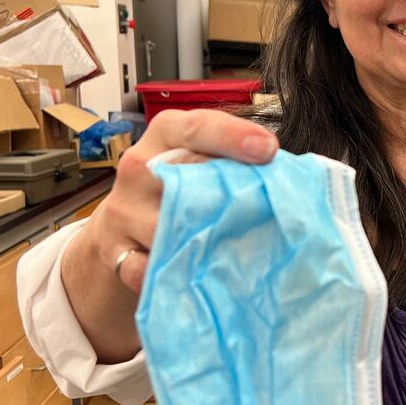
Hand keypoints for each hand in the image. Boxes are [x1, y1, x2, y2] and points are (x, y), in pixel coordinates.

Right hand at [85, 109, 278, 291]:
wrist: (120, 227)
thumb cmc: (179, 189)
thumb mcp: (198, 164)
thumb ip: (233, 164)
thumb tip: (292, 178)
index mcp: (167, 133)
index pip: (197, 126)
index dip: (234, 136)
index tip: (269, 149)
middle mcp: (139, 165)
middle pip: (182, 172)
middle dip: (226, 190)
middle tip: (265, 206)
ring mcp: (123, 208)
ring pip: (167, 226)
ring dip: (205, 241)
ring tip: (241, 252)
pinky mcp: (113, 250)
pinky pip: (148, 267)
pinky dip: (174, 273)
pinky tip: (198, 278)